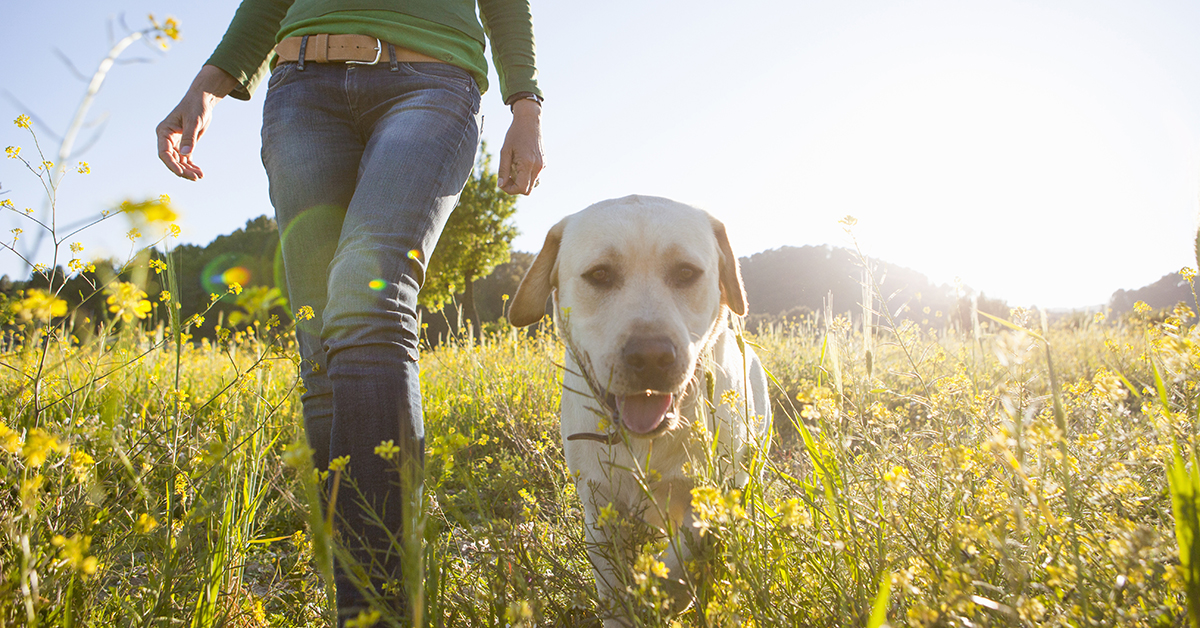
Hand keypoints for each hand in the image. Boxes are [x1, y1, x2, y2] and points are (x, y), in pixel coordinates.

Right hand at [156, 65, 236, 180]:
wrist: (202, 100)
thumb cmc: (195, 107)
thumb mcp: (193, 121)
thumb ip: (189, 138)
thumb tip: (186, 155)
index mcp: (164, 131)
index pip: (164, 152)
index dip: (171, 164)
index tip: (180, 173)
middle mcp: (167, 139)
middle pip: (171, 160)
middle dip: (182, 170)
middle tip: (195, 177)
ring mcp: (175, 142)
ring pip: (179, 161)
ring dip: (188, 170)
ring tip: (200, 176)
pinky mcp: (185, 144)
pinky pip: (186, 159)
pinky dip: (192, 166)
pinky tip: (200, 173)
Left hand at [497, 99, 543, 194]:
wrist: (529, 121)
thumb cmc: (515, 134)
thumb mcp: (505, 151)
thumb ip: (503, 169)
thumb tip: (500, 185)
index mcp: (527, 164)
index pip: (521, 188)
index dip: (510, 190)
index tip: (502, 183)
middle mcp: (537, 167)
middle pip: (527, 190)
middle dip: (515, 188)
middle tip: (506, 177)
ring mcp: (542, 165)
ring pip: (531, 185)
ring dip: (521, 182)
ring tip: (513, 169)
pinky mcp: (544, 163)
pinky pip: (535, 176)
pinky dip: (526, 176)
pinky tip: (519, 163)